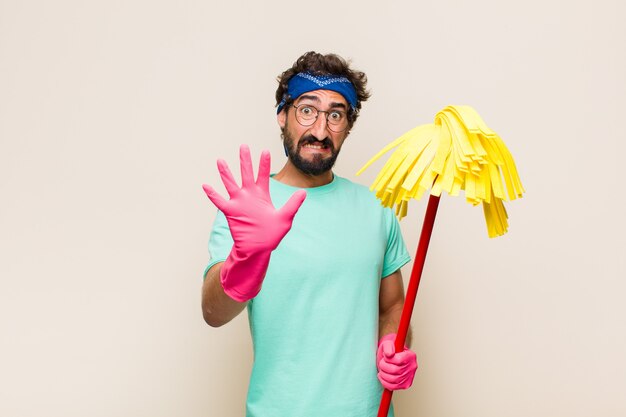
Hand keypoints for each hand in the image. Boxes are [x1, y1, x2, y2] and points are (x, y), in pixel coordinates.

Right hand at [202, 144, 305, 301]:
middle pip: (246, 173)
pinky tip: (206, 186)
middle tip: (243, 146)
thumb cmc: (272, 234)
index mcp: (262, 194)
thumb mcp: (285, 218)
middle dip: (245, 160)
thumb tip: (303, 192)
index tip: (265, 150)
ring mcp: (239, 202)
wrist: (259, 248)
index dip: (264, 163)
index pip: (263, 175)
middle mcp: (249, 195)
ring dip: (226, 173)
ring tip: (221, 160)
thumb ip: (293, 205)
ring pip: (231, 184)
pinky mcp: (231, 212)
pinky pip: (220, 202)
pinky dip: (213, 194)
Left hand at [376, 333, 417, 390]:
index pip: (398, 360)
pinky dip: (385, 382)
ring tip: (381, 369)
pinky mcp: (405, 385)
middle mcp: (412, 366)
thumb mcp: (387, 343)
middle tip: (381, 363)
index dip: (388, 359)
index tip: (385, 356)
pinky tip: (382, 376)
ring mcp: (410, 377)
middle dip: (384, 367)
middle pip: (395, 370)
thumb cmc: (389, 350)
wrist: (390, 358)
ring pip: (394, 380)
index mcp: (411, 355)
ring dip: (383, 374)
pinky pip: (394, 387)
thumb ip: (388, 346)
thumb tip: (389, 354)